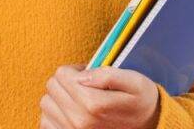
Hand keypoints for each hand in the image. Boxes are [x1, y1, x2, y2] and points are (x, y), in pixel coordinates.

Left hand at [39, 63, 159, 128]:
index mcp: (93, 104)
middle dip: (66, 81)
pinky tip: (71, 112)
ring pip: (46, 103)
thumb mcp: (134, 81)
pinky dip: (55, 114)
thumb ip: (107, 75)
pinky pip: (45, 121)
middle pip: (52, 86)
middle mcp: (79, 121)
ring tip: (78, 99)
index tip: (88, 75)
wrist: (148, 128)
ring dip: (59, 97)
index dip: (75, 70)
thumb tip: (81, 75)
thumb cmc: (140, 103)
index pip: (62, 74)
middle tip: (84, 85)